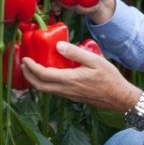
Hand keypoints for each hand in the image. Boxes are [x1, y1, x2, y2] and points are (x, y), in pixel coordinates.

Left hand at [21, 40, 141, 112]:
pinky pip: (53, 91)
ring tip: (32, 68)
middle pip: (39, 86)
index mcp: (70, 80)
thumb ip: (76, 53)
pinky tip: (47, 74)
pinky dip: (45, 83)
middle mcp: (66, 90)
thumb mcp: (95, 61)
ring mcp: (68, 95)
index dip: (31, 67)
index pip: (43, 75)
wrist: (119, 98)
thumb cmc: (110, 78)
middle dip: (28, 75)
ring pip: (46, 90)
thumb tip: (58, 46)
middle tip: (23, 63)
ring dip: (35, 80)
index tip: (25, 58)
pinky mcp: (72, 96)